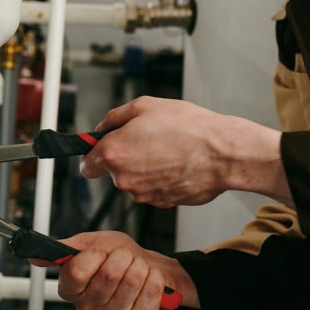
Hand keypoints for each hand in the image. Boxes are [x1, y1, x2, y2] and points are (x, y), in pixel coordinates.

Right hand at [31, 231, 197, 309]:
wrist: (144, 267)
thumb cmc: (116, 256)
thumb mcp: (90, 244)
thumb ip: (65, 249)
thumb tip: (35, 255)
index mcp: (71, 288)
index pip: (76, 273)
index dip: (93, 256)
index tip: (100, 251)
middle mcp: (88, 307)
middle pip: (107, 275)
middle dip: (121, 257)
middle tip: (122, 257)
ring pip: (131, 281)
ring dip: (138, 266)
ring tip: (136, 266)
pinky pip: (150, 291)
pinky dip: (153, 277)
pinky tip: (147, 278)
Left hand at [81, 96, 291, 207]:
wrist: (222, 153)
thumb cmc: (188, 127)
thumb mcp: (144, 106)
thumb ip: (114, 118)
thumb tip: (102, 128)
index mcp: (114, 153)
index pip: (87, 165)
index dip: (94, 155)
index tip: (102, 149)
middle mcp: (124, 179)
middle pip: (114, 171)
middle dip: (125, 157)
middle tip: (147, 139)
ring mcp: (143, 194)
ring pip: (135, 181)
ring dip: (144, 168)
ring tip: (167, 149)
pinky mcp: (162, 203)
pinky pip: (153, 189)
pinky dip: (161, 178)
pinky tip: (177, 163)